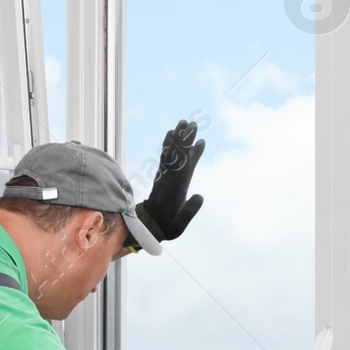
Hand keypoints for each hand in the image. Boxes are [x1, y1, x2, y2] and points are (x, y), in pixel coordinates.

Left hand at [136, 119, 205, 241]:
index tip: (201, 142)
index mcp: (175, 189)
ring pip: (170, 152)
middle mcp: (167, 179)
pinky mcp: (161, 174)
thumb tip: (200, 196)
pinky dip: (168, 143)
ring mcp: (163, 175)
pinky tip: (172, 133)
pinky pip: (165, 156)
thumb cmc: (167, 226)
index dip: (193, 155)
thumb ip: (189, 211)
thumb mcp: (179, 225)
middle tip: (193, 124)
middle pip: (177, 156)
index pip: (185, 168)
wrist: (148, 226)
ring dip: (177, 137)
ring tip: (183, 122)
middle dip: (185, 139)